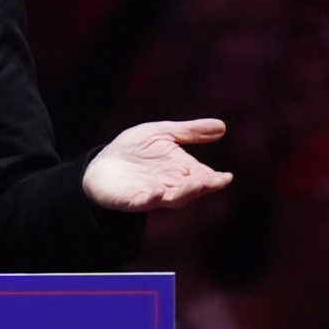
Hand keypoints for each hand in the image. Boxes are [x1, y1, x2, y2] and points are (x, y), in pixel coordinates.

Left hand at [82, 119, 232, 212]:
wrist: (102, 165)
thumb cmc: (134, 149)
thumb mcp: (162, 133)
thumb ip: (189, 132)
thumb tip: (223, 126)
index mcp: (181, 171)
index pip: (203, 177)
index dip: (214, 179)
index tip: (226, 177)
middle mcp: (171, 185)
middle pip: (190, 189)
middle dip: (202, 186)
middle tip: (212, 181)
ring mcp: (151, 194)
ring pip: (172, 198)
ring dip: (183, 193)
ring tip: (194, 184)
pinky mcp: (131, 199)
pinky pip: (142, 202)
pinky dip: (150, 199)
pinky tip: (157, 193)